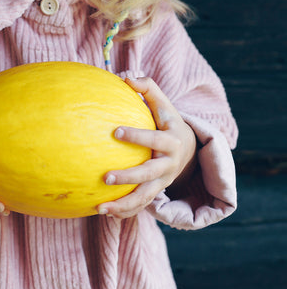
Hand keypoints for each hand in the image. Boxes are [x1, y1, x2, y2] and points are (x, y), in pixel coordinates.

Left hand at [98, 76, 196, 218]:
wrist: (188, 151)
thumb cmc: (167, 122)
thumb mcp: (164, 104)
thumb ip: (148, 88)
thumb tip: (126, 76)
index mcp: (171, 141)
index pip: (154, 139)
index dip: (137, 136)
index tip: (115, 132)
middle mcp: (169, 164)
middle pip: (149, 175)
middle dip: (128, 177)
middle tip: (105, 177)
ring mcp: (163, 182)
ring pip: (144, 198)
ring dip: (123, 205)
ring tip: (100, 208)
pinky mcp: (156, 194)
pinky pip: (140, 207)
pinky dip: (123, 213)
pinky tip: (101, 213)